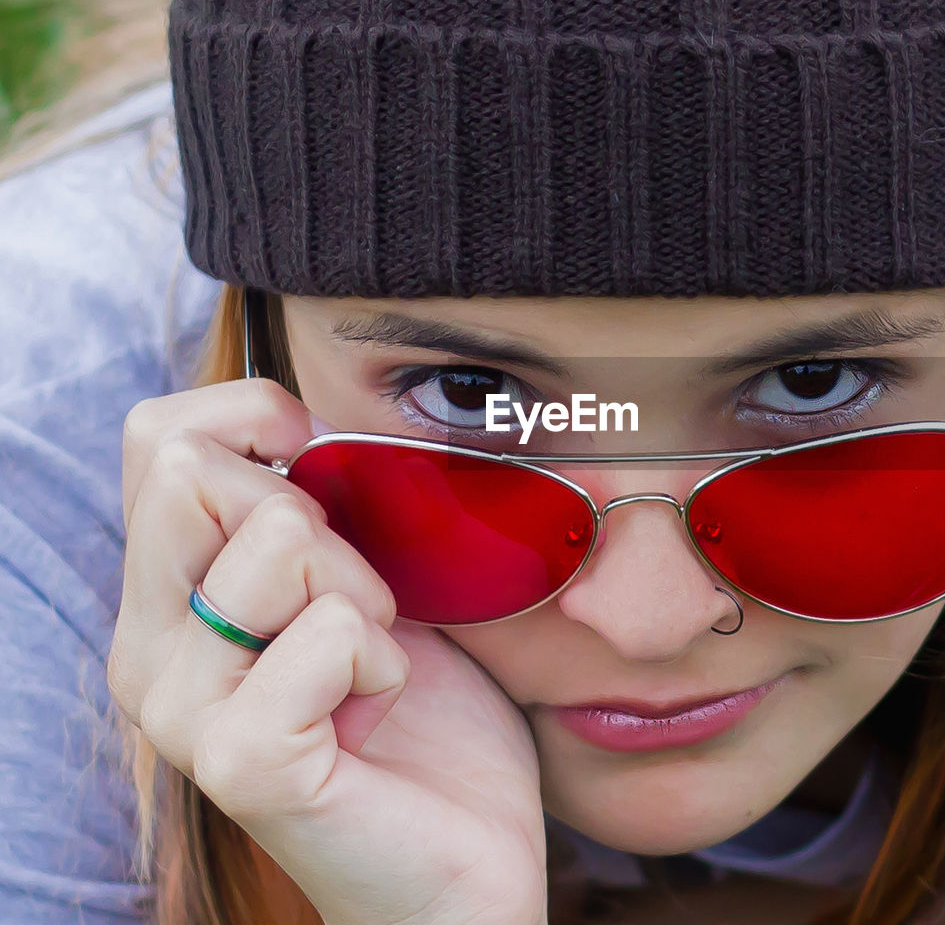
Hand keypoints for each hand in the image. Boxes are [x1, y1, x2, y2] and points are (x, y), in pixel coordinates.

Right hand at [108, 378, 548, 924]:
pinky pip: (330, 630)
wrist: (460, 862)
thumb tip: (309, 427)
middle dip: (315, 511)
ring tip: (370, 664)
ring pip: (278, 538)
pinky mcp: (245, 762)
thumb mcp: (362, 585)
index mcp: (168, 601)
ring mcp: (184, 712)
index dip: (253, 415)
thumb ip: (315, 514)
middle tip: (356, 600)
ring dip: (365, 589)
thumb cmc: (418, 720)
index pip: (158, 439)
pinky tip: (378, 709)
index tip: (322, 465)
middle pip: (194, 471)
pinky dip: (385, 657)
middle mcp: (150, 653)